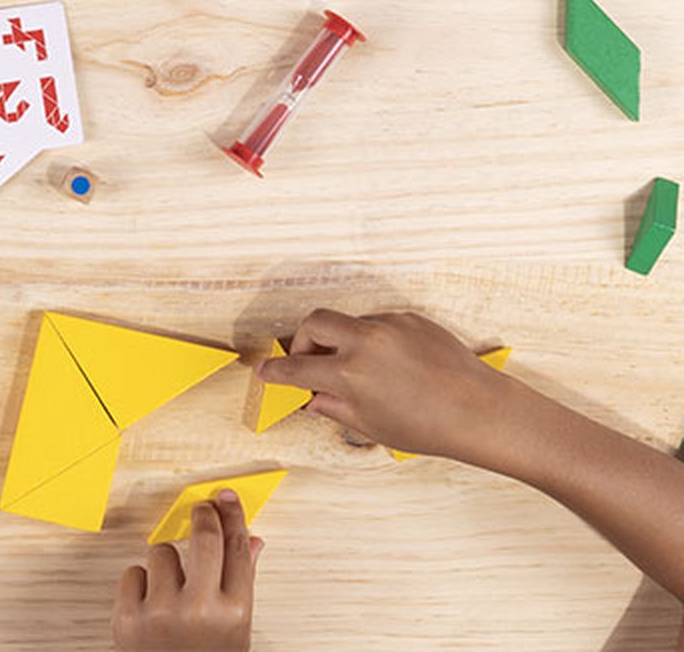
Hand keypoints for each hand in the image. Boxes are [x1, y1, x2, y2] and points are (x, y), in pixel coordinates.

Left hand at [112, 491, 260, 651]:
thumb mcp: (235, 632)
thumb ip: (242, 582)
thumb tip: (252, 540)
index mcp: (234, 614)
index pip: (236, 547)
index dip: (233, 515)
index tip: (226, 497)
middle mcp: (200, 611)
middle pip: (203, 536)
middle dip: (201, 516)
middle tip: (200, 509)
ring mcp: (162, 613)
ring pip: (161, 551)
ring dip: (166, 564)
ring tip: (172, 590)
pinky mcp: (128, 618)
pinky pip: (133, 572)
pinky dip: (140, 584)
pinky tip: (150, 605)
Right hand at [258, 309, 511, 461]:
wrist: (481, 412)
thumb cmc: (431, 427)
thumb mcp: (373, 426)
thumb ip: (335, 408)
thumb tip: (314, 398)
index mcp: (350, 373)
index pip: (296, 369)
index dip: (275, 372)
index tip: (265, 372)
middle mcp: (365, 342)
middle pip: (314, 323)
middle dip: (303, 340)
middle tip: (310, 363)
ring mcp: (388, 325)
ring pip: (348, 323)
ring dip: (342, 342)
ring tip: (361, 372)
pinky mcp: (409, 318)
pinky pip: (378, 324)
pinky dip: (373, 341)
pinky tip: (391, 367)